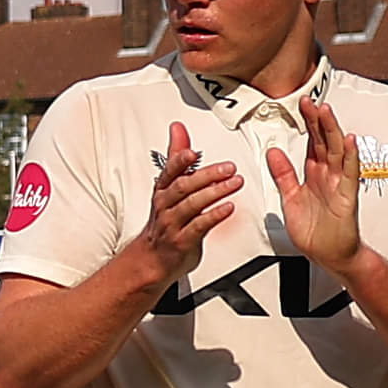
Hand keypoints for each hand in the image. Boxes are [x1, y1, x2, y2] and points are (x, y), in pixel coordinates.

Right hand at [128, 125, 241, 285]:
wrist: (152, 258)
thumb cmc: (165, 220)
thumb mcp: (168, 186)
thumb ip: (176, 157)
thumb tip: (178, 129)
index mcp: (163, 191)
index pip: (169, 172)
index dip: (180, 162)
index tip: (191, 152)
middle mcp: (166, 205)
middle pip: (184, 187)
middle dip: (207, 176)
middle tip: (229, 167)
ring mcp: (173, 223)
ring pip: (192, 205)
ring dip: (215, 193)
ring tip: (234, 183)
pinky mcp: (183, 241)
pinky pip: (199, 227)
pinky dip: (214, 216)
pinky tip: (228, 208)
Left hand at [263, 94, 366, 281]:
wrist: (330, 256)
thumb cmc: (314, 231)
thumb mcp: (289, 199)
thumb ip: (283, 175)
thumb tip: (273, 151)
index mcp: (314, 174)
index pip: (312, 142)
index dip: (307, 123)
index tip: (302, 103)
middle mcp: (329, 176)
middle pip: (324, 141)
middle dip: (318, 120)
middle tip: (310, 100)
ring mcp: (339, 185)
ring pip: (337, 152)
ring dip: (333, 131)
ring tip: (327, 112)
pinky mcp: (347, 198)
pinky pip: (350, 174)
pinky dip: (351, 157)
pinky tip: (350, 141)